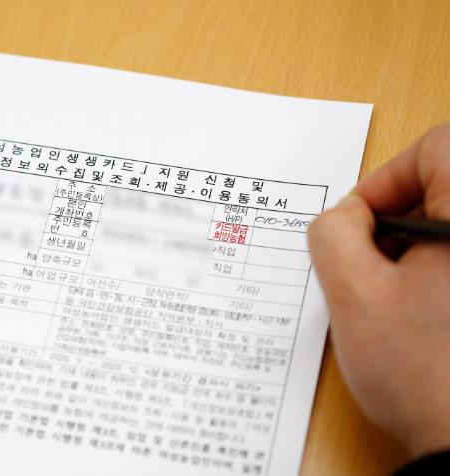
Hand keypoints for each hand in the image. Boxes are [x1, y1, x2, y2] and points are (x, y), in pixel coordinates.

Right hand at [308, 124, 449, 456]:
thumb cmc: (425, 375)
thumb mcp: (354, 295)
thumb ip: (332, 235)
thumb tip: (341, 218)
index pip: (436, 149)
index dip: (386, 178)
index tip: (360, 222)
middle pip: (444, 187)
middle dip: (395, 221)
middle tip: (372, 266)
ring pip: (448, 228)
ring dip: (413, 249)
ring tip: (396, 299)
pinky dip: (434, 272)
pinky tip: (421, 312)